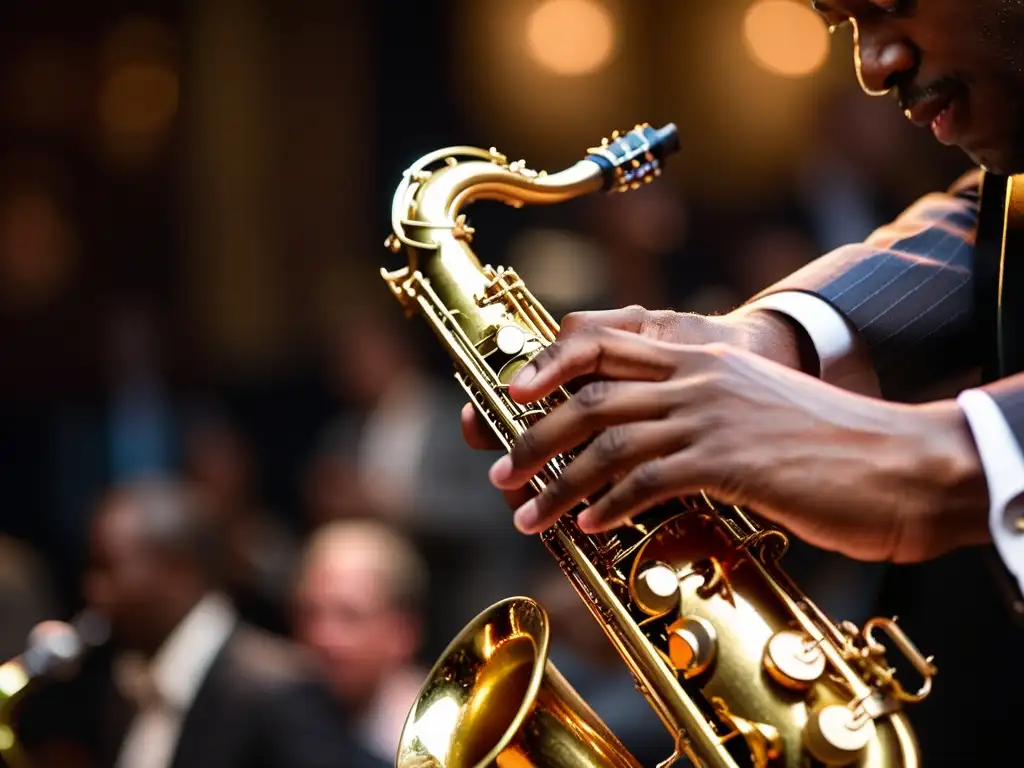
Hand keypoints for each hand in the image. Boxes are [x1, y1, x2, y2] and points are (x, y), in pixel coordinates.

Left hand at [486, 325, 990, 563]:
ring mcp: (711, 415)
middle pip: (588, 393)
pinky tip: (589, 527)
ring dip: (557, 483)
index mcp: (700, 353)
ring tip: (527, 515)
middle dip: (532, 433)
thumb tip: (646, 446)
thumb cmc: (825, 444)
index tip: (512, 393)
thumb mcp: (752, 407)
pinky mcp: (729, 460)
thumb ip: (699, 410)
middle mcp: (697, 375)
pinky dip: (608, 504)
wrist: (900, 461)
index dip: (547, 363)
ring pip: (605, 442)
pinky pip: (647, 480)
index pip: (603, 341)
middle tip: (500, 471)